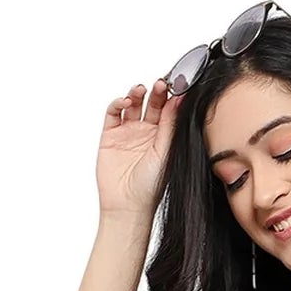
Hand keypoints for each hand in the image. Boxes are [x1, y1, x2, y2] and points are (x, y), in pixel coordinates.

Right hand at [96, 78, 183, 220]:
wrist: (127, 206)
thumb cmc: (150, 187)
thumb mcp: (165, 152)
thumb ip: (170, 125)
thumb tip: (179, 99)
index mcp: (163, 137)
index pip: (168, 109)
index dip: (171, 95)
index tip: (176, 84)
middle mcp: (146, 132)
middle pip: (151, 103)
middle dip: (156, 91)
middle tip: (160, 83)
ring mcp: (128, 133)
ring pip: (132, 104)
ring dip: (136, 93)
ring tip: (140, 91)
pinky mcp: (110, 136)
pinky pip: (113, 113)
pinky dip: (117, 103)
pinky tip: (125, 102)